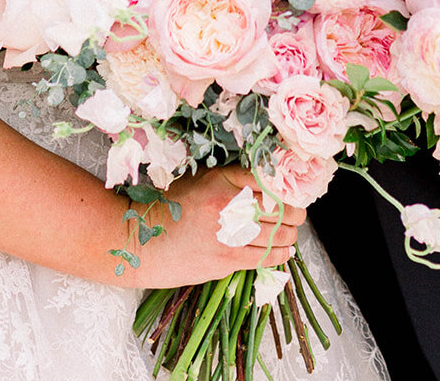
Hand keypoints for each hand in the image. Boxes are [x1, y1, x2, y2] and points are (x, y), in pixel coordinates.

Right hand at [125, 166, 305, 290]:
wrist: (141, 242)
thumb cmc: (169, 209)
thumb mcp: (198, 182)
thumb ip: (230, 181)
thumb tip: (266, 187)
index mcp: (221, 179)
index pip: (268, 178)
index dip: (285, 186)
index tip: (292, 190)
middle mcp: (228, 204)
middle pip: (279, 206)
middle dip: (294, 210)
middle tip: (298, 213)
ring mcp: (228, 233)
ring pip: (277, 233)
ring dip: (290, 233)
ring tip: (291, 232)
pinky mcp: (226, 260)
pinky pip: (265, 256)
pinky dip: (281, 253)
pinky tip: (284, 251)